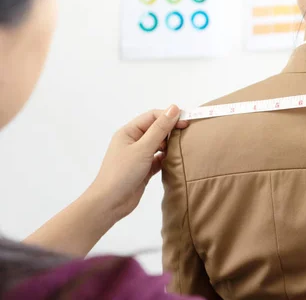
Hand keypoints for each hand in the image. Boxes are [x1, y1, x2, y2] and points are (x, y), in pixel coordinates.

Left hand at [87, 105, 188, 221]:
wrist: (110, 203)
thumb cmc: (121, 173)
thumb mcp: (143, 148)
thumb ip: (159, 129)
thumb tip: (174, 108)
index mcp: (129, 132)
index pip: (153, 117)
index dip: (170, 116)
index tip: (187, 121)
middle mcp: (133, 141)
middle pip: (157, 129)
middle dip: (172, 129)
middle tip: (189, 133)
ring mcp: (139, 155)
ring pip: (159, 143)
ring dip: (171, 144)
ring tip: (183, 146)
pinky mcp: (145, 168)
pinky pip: (160, 158)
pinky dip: (168, 157)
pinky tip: (177, 159)